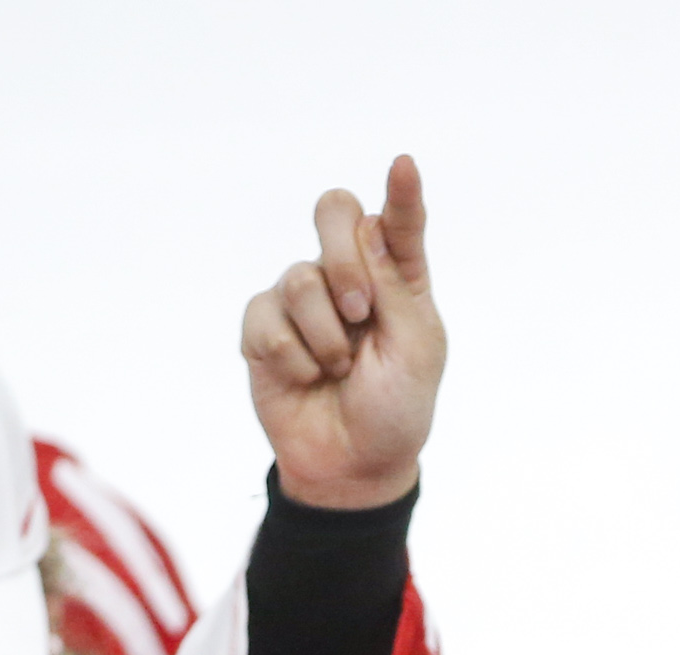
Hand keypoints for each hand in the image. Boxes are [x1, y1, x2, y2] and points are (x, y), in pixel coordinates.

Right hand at [244, 156, 443, 510]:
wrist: (351, 465)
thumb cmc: (395, 408)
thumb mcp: (416, 352)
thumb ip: (396, 288)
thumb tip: (370, 226)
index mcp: (397, 276)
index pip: (399, 222)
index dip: (402, 193)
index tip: (403, 164)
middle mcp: (349, 274)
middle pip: (333, 212)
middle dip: (344, 258)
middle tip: (359, 311)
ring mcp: (303, 297)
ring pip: (300, 278)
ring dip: (323, 335)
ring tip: (338, 368)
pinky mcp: (264, 326)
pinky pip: (266, 317)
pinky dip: (291, 356)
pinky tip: (306, 377)